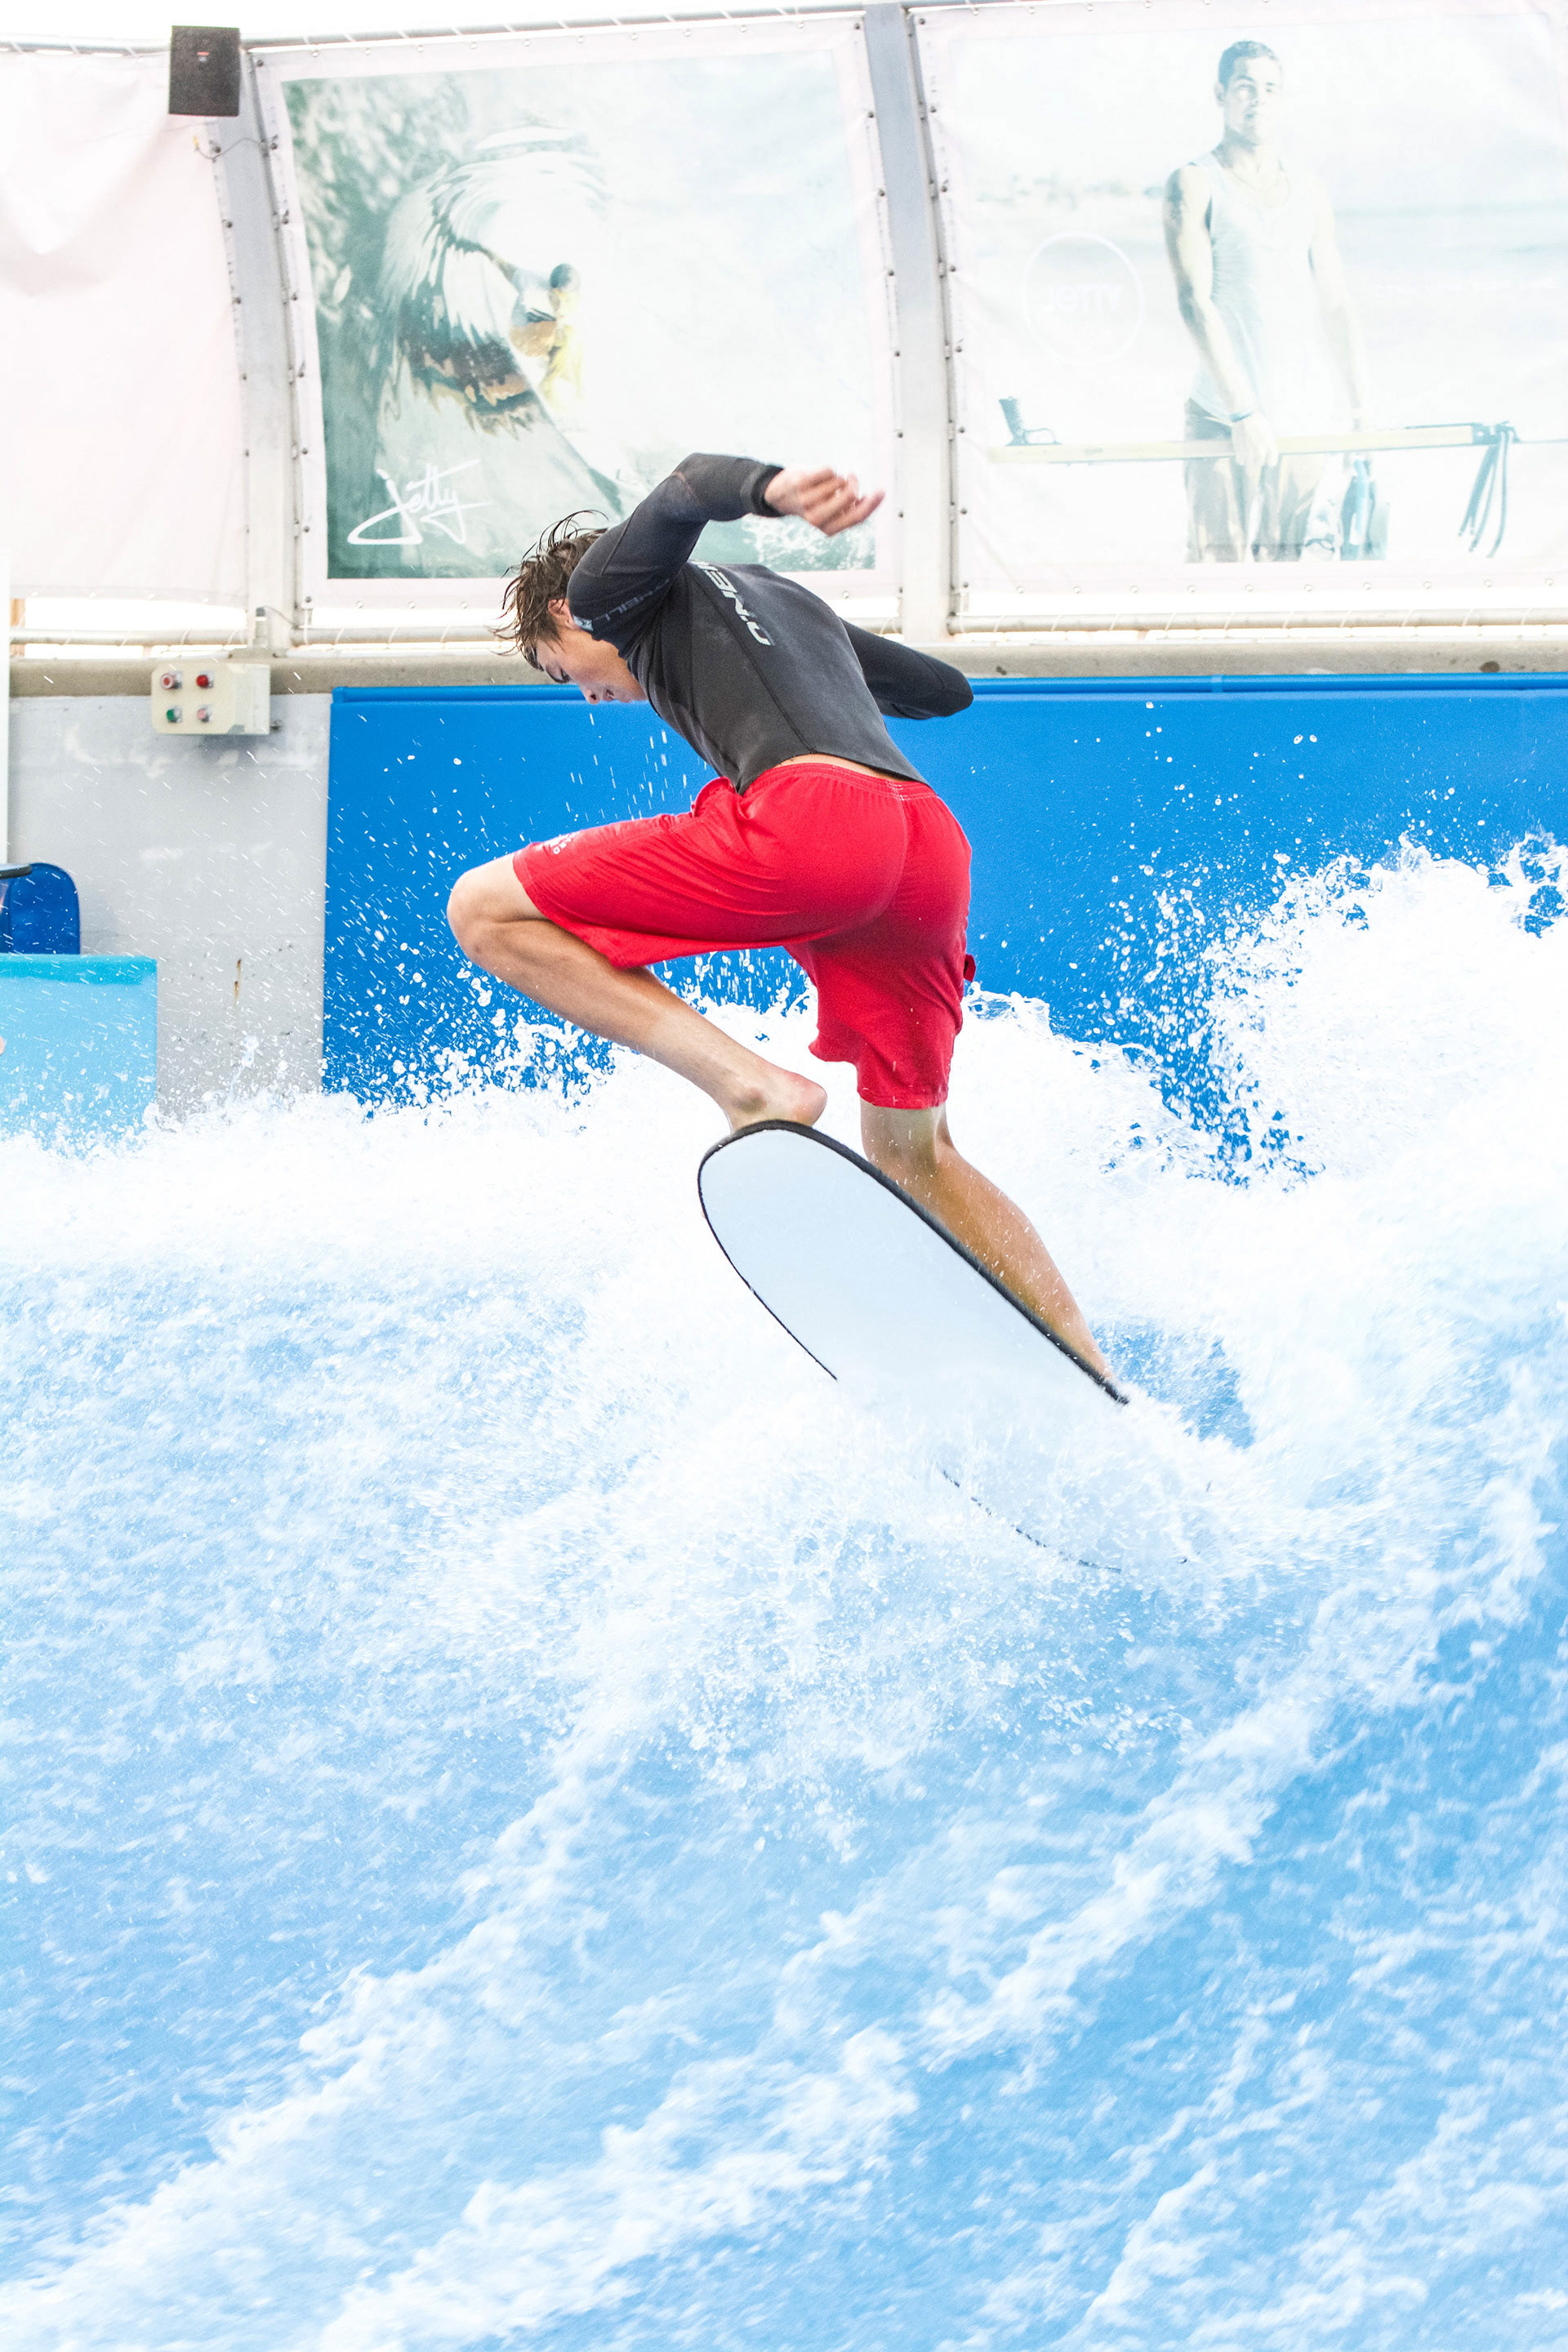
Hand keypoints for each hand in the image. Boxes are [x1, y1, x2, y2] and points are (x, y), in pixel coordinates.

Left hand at [764, 465, 883, 536]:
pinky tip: (818, 476)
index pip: (857, 517)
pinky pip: (829, 470)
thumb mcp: (833, 512)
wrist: (780, 496)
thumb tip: (871, 499)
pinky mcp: (801, 483)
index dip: (872, 504)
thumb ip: (851, 510)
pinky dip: (828, 470)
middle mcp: (817, 518)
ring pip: (839, 480)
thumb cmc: (813, 503)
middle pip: (851, 495)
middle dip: (855, 483)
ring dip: (837, 478)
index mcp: (828, 529)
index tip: (882, 491)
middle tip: (851, 477)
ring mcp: (807, 501)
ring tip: (825, 483)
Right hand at [1230, 411, 1277, 471]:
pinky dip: (1240, 459)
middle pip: (1259, 464)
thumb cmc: (1257, 422)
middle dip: (1259, 462)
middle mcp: (1260, 449)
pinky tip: (1241, 455)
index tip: (1269, 462)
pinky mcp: (1239, 450)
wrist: (1245, 416)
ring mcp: (1249, 451)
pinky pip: (1240, 460)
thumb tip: (1268, 452)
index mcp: (1269, 444)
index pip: (1272, 462)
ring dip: (1249, 463)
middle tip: (1257, 458)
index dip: (1271, 462)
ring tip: (1248, 459)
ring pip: (1249, 465)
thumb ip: (1269, 443)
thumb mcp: (1268, 431)